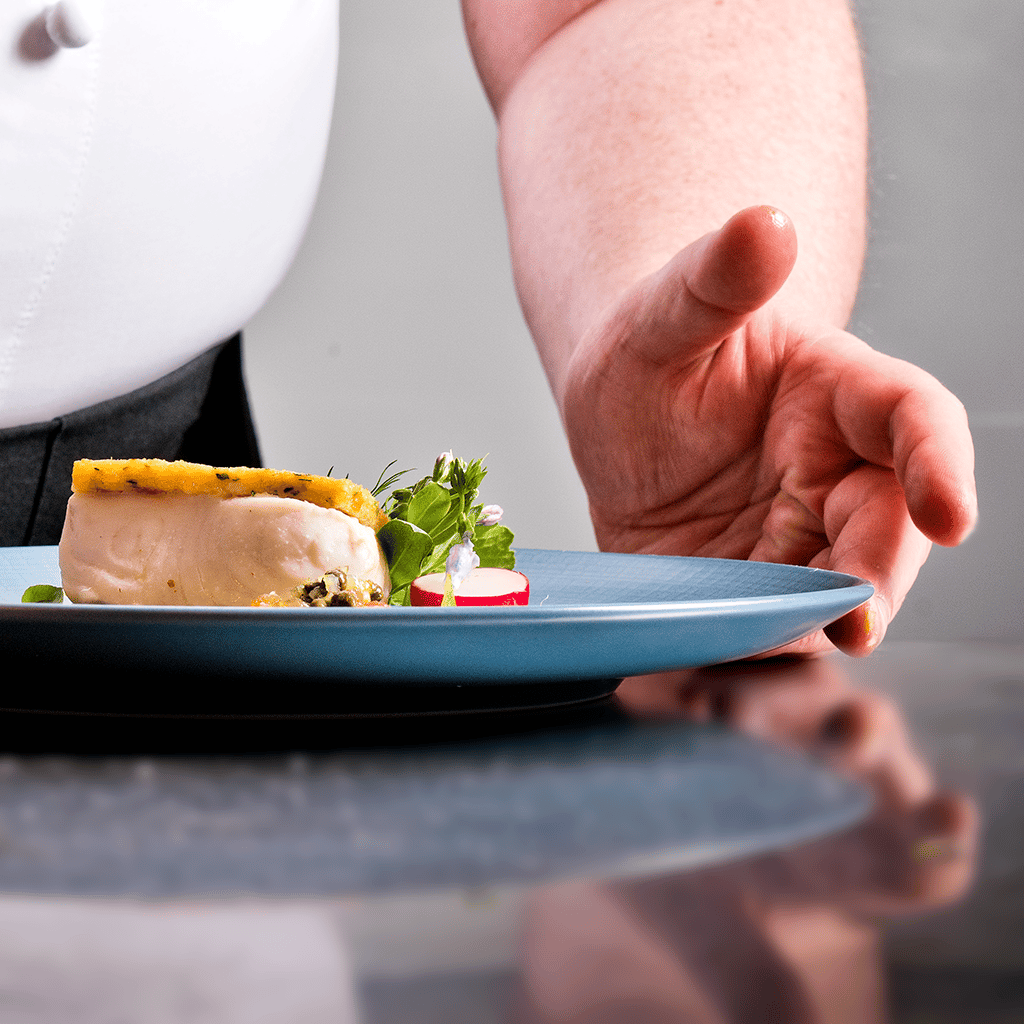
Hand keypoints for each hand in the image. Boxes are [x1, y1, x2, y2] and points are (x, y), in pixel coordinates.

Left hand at [562, 206, 976, 654]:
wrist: (615, 418)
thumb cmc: (647, 351)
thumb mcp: (660, 315)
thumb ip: (712, 280)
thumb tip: (764, 222)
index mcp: (834, 389)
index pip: (912, 415)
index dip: (941, 463)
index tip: (950, 515)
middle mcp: (833, 465)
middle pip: (891, 523)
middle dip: (882, 572)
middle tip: (852, 615)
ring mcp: (798, 531)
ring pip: (843, 585)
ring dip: (828, 622)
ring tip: (791, 645)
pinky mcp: (758, 580)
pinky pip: (778, 620)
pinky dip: (768, 641)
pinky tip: (737, 649)